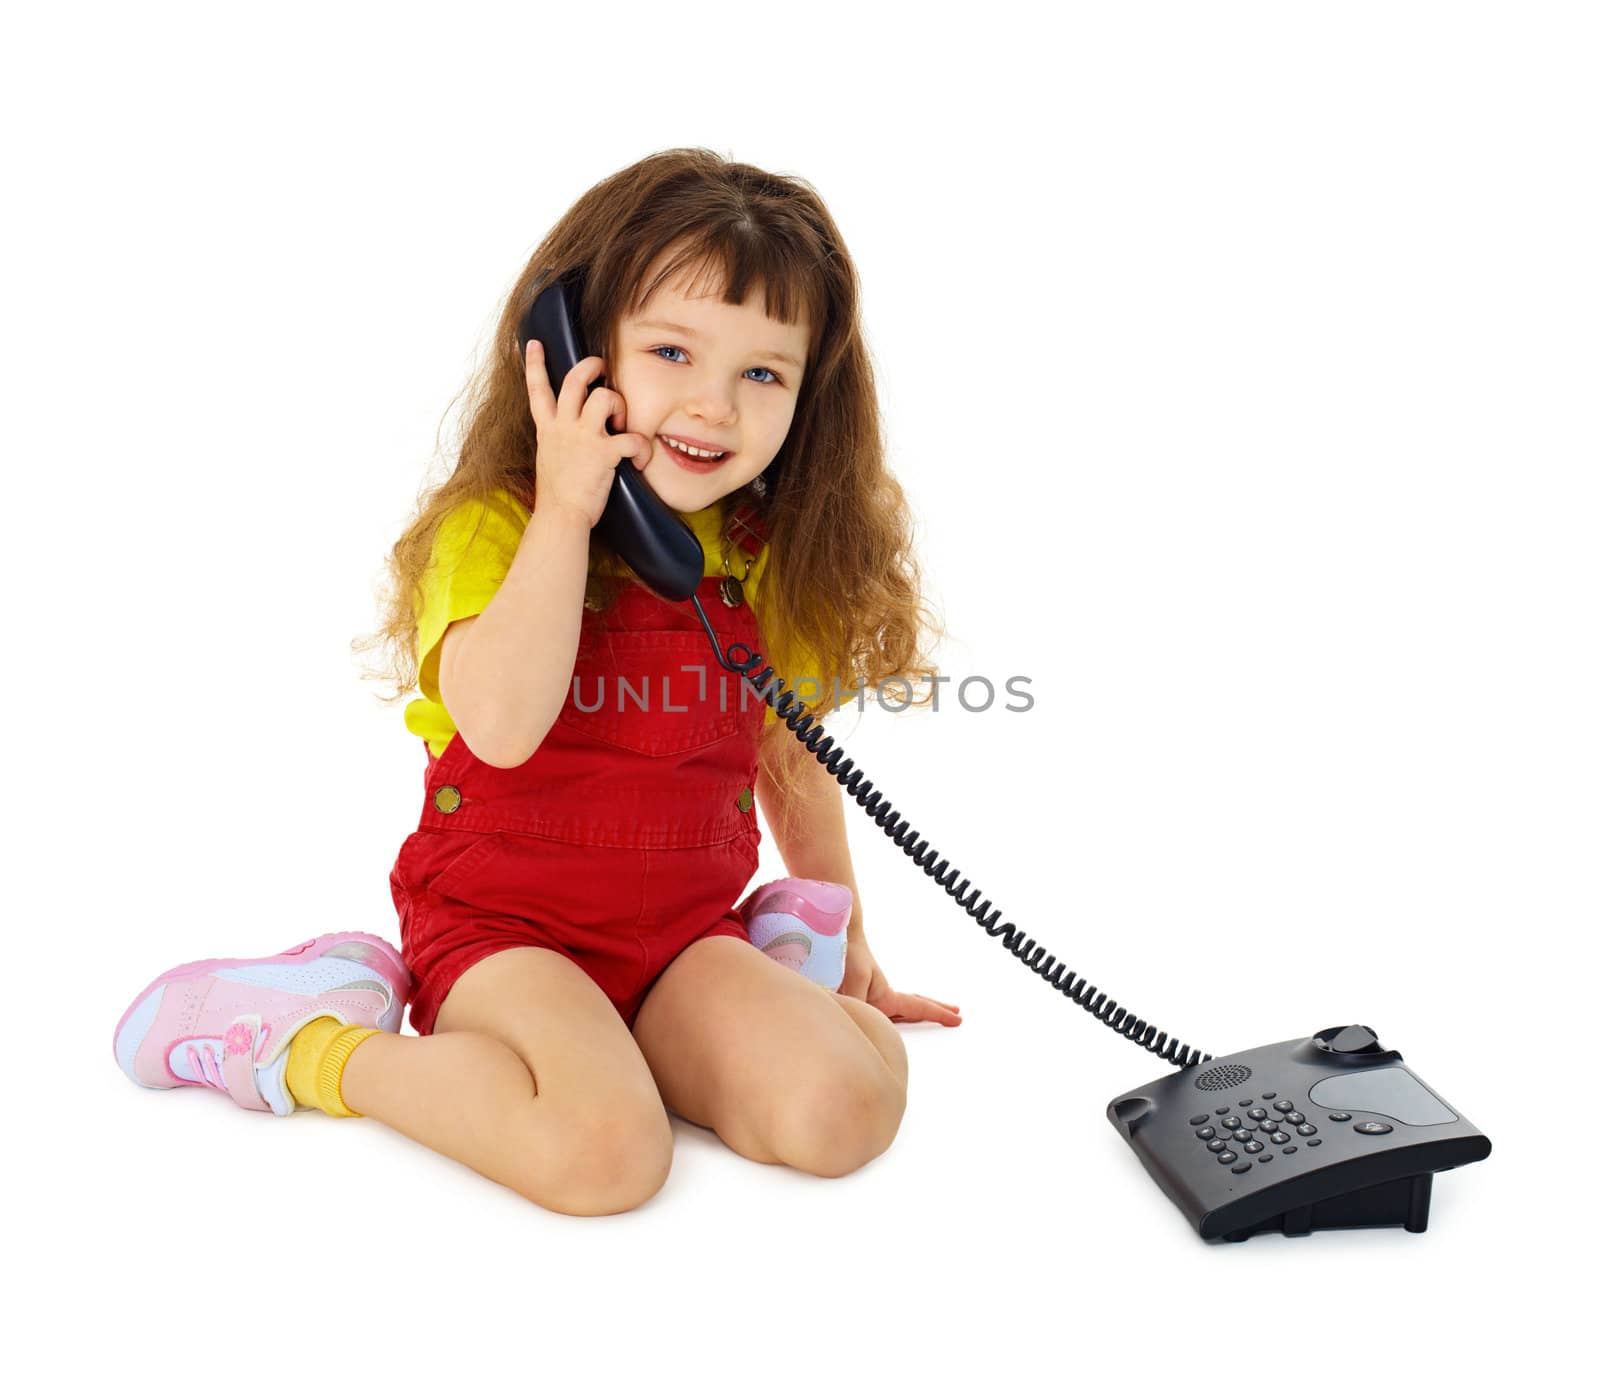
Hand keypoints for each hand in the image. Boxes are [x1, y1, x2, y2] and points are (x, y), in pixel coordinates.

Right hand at [523, 341, 652, 529]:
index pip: (537, 389)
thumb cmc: (557, 496)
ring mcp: (583, 437)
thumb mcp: (548, 459)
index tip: (534, 344)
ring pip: (604, 397)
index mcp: (548, 428)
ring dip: (619, 405)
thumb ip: (557, 441)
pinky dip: (642, 448)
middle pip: (575, 379)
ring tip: (621, 423)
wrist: (560, 516)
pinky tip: (640, 461)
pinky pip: (632, 438)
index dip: (534, 363)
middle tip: (603, 368)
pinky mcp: (604, 452)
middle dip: (592, 366)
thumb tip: (567, 436)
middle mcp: (563, 426)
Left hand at [840, 929, 961, 1026]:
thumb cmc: (848, 953)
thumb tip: (855, 1024)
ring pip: (893, 1013)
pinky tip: (875, 1021)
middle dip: (933, 1009)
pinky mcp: (852, 996)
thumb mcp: (856, 979)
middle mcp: (880, 998)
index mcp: (885, 997)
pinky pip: (868, 1013)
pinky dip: (879, 1018)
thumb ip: (857, 1004)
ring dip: (910, 1014)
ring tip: (924, 1016)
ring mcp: (868, 996)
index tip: (957, 1018)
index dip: (937, 1013)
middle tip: (955, 1011)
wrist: (835, 934)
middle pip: (913, 1007)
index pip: (917, 1007)